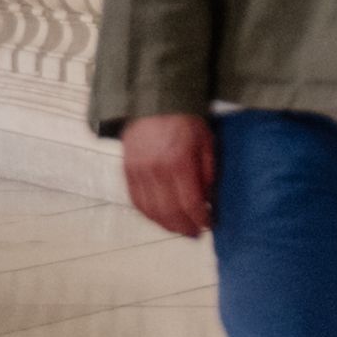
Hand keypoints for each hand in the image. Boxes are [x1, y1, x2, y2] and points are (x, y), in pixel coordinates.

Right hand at [120, 114, 217, 243]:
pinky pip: (137, 201)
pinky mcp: (127, 171)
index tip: (208, 225)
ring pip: (151, 210)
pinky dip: (149, 214)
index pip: (190, 202)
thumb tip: (208, 199)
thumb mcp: (206, 141)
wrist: (154, 102)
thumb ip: (207, 171)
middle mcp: (156, 170)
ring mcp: (138, 172)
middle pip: (169, 212)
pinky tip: (160, 218)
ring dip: (166, 225)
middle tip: (195, 233)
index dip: (200, 218)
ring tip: (179, 230)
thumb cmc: (185, 120)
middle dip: (184, 227)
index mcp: (179, 162)